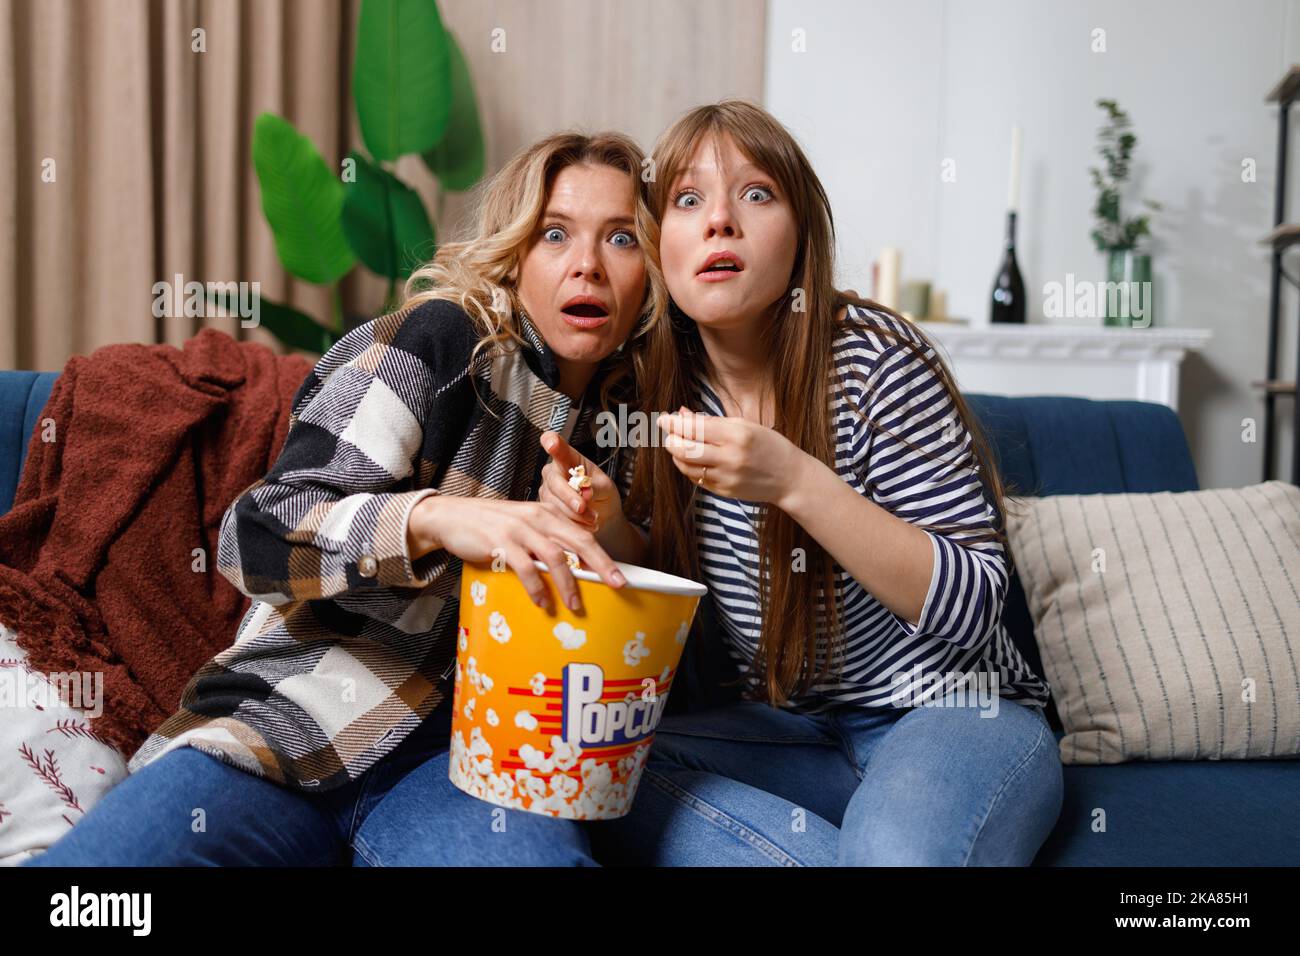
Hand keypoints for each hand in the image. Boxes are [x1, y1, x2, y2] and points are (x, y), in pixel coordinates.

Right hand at [407, 495, 625, 612]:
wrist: (451, 516)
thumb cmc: (491, 526)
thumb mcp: (523, 525)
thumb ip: (545, 540)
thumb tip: (571, 568)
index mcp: (547, 512)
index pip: (583, 532)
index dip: (603, 554)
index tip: (620, 575)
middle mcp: (538, 517)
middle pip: (579, 541)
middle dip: (601, 564)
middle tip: (617, 585)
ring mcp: (520, 530)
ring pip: (555, 557)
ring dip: (569, 584)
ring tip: (576, 606)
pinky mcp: (501, 543)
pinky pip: (526, 569)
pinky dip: (537, 588)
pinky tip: (542, 603)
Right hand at [538, 431, 623, 534]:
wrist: (602, 516)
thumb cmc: (602, 495)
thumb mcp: (605, 487)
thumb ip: (594, 487)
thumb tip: (585, 491)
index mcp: (569, 458)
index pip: (557, 446)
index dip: (552, 443)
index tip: (552, 443)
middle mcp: (554, 472)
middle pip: (555, 481)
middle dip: (569, 497)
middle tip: (583, 507)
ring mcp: (547, 490)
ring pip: (553, 502)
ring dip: (575, 514)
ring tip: (592, 518)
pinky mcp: (545, 509)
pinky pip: (554, 517)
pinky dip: (572, 523)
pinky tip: (584, 523)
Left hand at [656, 407, 807, 505]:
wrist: (790, 477)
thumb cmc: (769, 445)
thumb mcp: (745, 425)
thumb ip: (711, 421)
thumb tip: (681, 413)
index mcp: (737, 435)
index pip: (694, 428)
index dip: (673, 423)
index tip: (663, 418)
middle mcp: (730, 457)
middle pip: (684, 449)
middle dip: (670, 439)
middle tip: (668, 432)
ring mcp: (726, 477)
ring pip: (686, 466)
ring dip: (676, 454)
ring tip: (678, 444)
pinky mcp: (724, 491)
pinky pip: (696, 478)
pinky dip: (688, 467)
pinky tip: (691, 458)